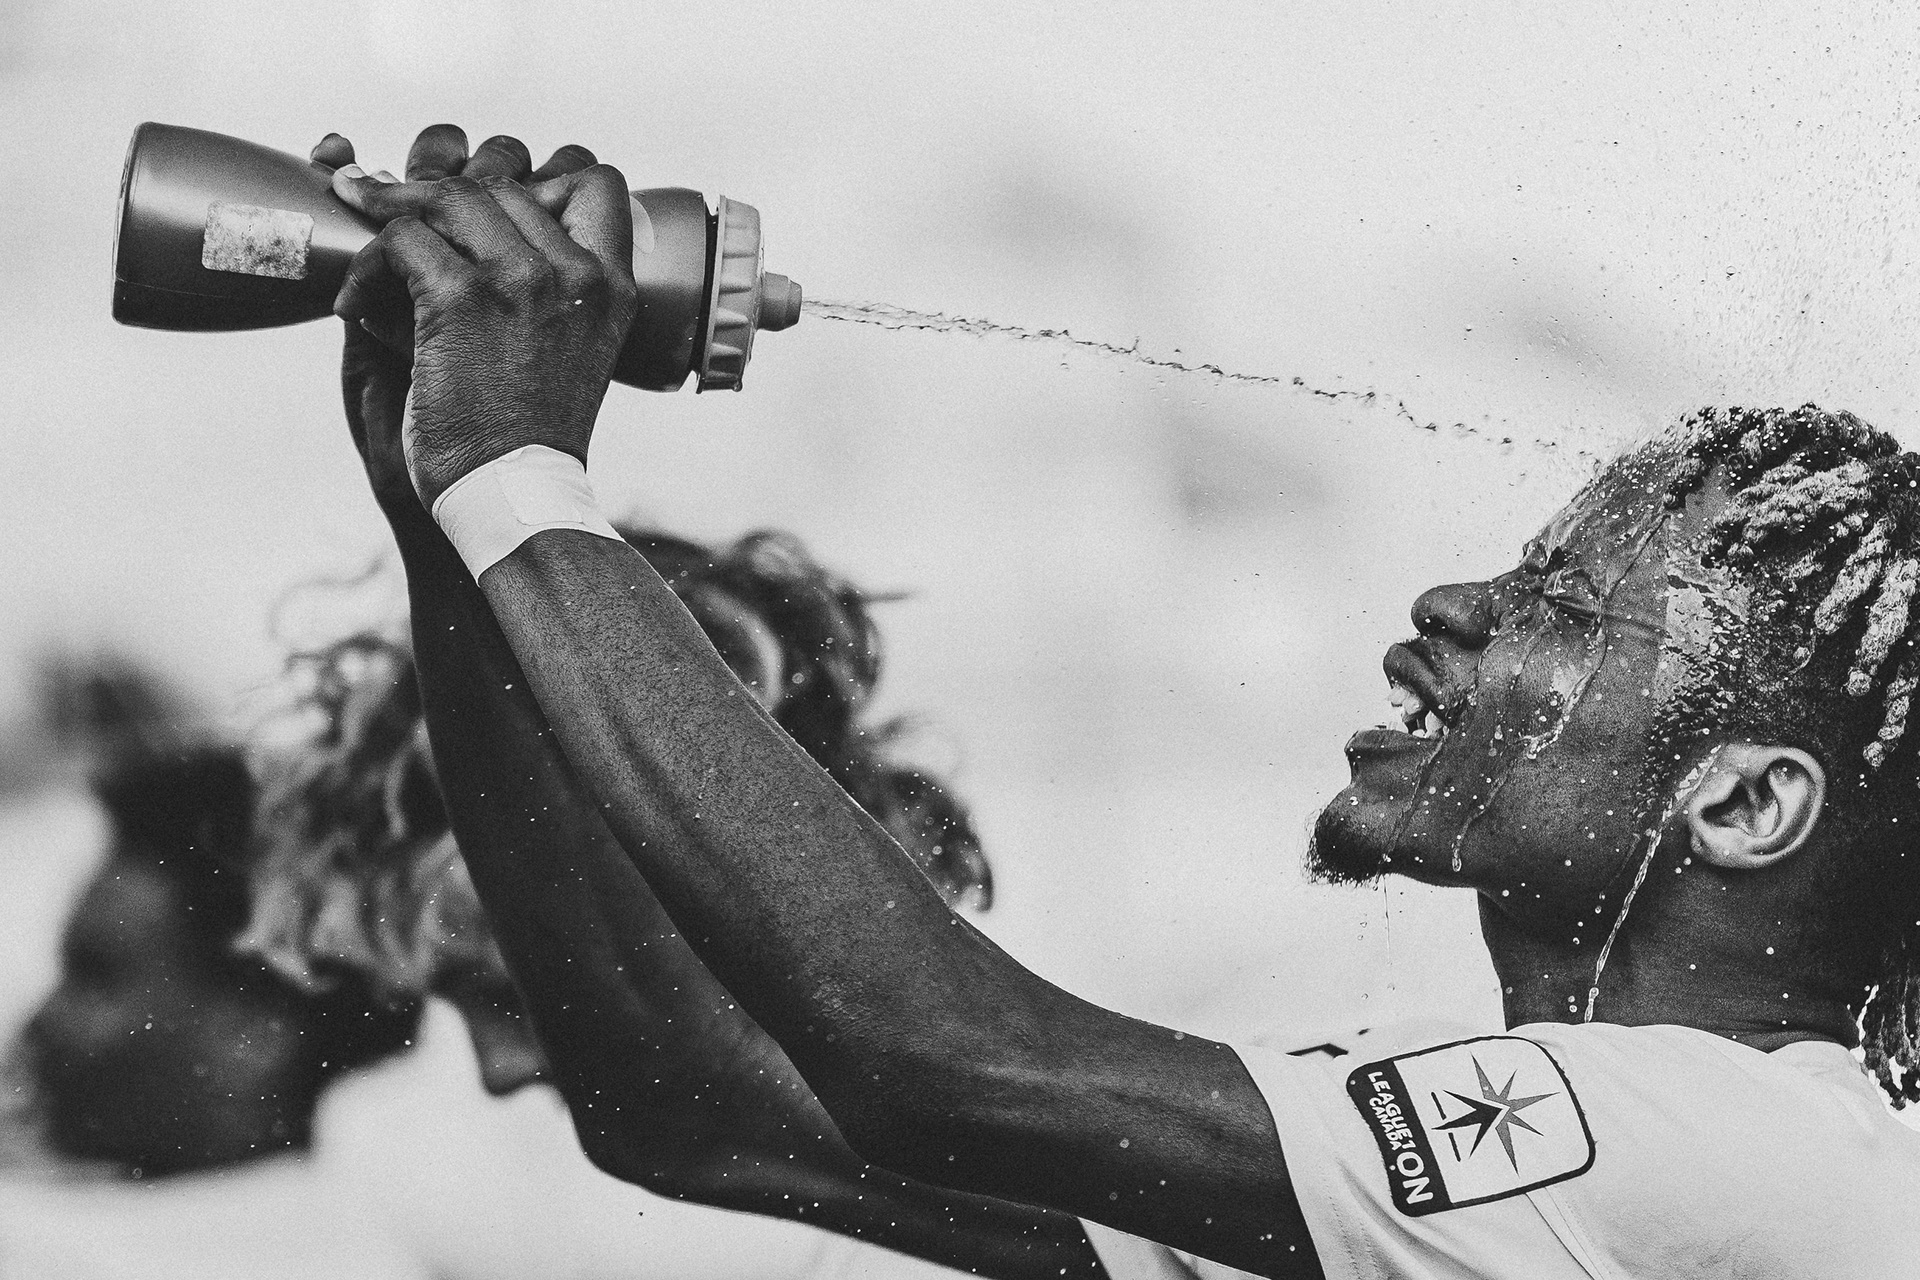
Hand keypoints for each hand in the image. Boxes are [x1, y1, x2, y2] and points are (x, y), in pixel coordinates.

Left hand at [325, 125, 638, 505]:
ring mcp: (521, 280)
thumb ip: (544, 279)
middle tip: (393, 220)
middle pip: (499, 180)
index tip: (490, 207)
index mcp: (612, 284)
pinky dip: (364, 268)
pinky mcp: (461, 298)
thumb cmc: (524, 429)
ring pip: (444, 197)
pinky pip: (398, 240)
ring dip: (391, 218)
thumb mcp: (568, 344)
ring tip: (369, 255)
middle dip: (437, 194)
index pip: (591, 178)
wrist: (509, 495)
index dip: (536, 174)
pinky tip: (356, 306)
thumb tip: (476, 202)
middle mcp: (575, 272)